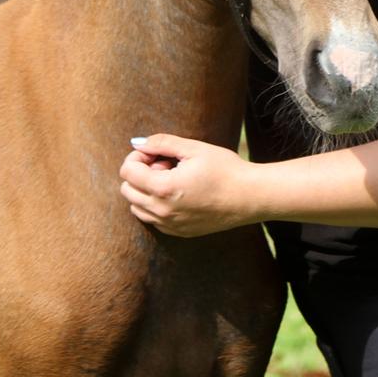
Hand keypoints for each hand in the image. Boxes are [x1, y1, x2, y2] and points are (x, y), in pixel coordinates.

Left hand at [118, 134, 258, 236]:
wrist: (250, 197)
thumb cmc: (225, 169)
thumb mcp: (194, 148)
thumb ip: (162, 143)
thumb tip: (138, 143)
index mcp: (164, 188)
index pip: (127, 172)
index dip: (137, 156)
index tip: (156, 152)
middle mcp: (163, 211)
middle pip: (127, 190)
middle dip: (140, 173)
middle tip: (165, 165)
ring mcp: (170, 225)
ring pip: (136, 208)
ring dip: (145, 191)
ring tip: (171, 180)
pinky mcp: (179, 232)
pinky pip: (152, 219)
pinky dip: (155, 205)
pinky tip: (177, 194)